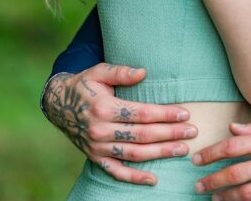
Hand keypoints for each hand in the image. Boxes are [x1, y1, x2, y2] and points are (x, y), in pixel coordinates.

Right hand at [43, 63, 196, 184]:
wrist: (58, 104)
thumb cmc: (84, 84)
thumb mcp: (99, 71)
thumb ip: (121, 72)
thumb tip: (143, 72)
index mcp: (104, 108)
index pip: (142, 114)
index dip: (165, 114)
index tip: (184, 114)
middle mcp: (101, 130)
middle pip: (142, 135)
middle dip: (170, 134)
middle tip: (192, 132)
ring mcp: (98, 148)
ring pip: (134, 154)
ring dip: (160, 153)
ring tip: (182, 150)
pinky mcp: (95, 158)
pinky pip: (116, 172)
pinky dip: (135, 178)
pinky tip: (154, 179)